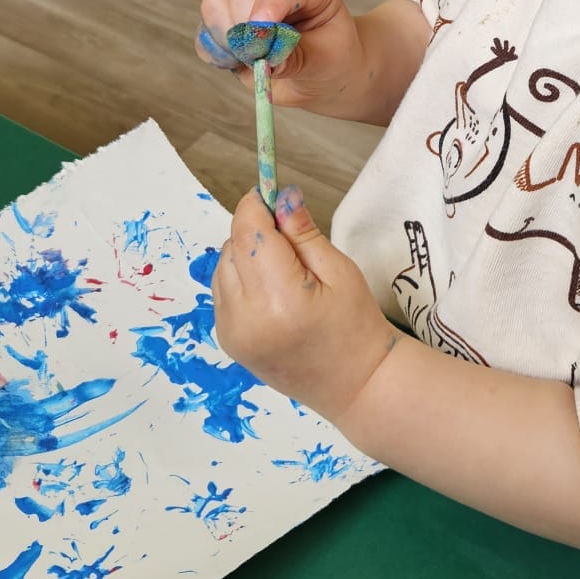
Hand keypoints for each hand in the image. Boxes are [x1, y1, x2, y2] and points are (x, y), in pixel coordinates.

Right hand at [196, 0, 430, 125]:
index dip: (270, 7)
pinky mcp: (225, 17)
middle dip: (247, 28)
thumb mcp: (325, 61)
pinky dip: (215, 51)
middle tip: (262, 60)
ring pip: (216, 2)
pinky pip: (205, 29)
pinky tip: (237, 62)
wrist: (322, 71)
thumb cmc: (330, 59)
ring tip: (253, 61)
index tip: (262, 39)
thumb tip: (267, 60)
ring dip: (228, 39)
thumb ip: (297, 58)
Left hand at [212, 186, 398, 423]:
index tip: (271, 193)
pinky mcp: (227, 341)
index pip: (248, 233)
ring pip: (223, 268)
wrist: (355, 385)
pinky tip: (270, 291)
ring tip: (283, 270)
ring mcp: (231, 333)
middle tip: (290, 239)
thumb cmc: (356, 326)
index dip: (256, 206)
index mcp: (278, 299)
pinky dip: (240, 280)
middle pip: (232, 247)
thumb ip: (303, 233)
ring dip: (245, 255)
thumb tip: (280, 196)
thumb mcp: (340, 271)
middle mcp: (245, 317)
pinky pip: (223, 292)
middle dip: (254, 232)